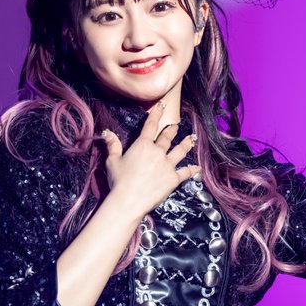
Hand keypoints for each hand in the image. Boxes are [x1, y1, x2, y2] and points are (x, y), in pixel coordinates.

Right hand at [101, 101, 200, 217]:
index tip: (163, 105)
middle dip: (172, 130)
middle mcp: (157, 152)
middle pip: (167, 138)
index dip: (157, 114)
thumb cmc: (118, 180)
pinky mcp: (173, 179)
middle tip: (176, 126)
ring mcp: (167, 165)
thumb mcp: (112, 161)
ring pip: (180, 151)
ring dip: (186, 144)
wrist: (128, 200)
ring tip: (192, 139)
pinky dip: (192, 170)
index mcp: (143, 145)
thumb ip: (113, 145)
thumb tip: (108, 132)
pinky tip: (197, 168)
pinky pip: (185, 172)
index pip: (151, 125)